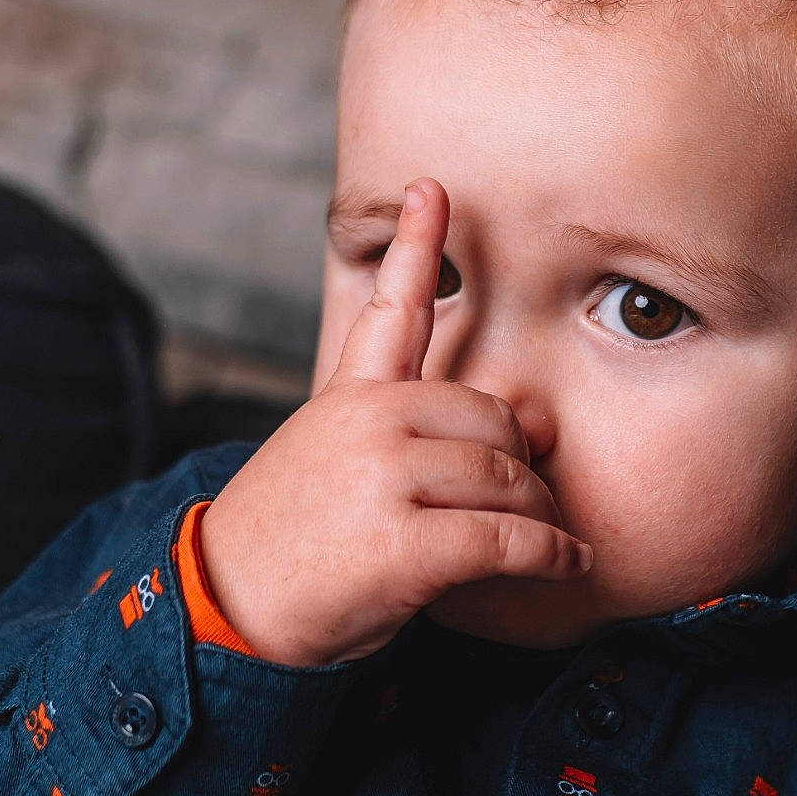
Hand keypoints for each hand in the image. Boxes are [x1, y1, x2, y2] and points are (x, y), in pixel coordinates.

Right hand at [196, 177, 591, 665]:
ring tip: (548, 538)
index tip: (434, 188)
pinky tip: (567, 561)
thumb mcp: (337, 465)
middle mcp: (366, 422)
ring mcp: (383, 477)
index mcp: (348, 397)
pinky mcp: (402, 541)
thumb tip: (534, 424)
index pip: (390, 309)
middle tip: (528, 498)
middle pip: (492, 415)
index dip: (419, 246)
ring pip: (505, 476)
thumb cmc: (294, 542)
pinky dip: (549, 552)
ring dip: (540, 514)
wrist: (228, 607)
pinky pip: (506, 537)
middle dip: (522, 461)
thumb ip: (420, 436)